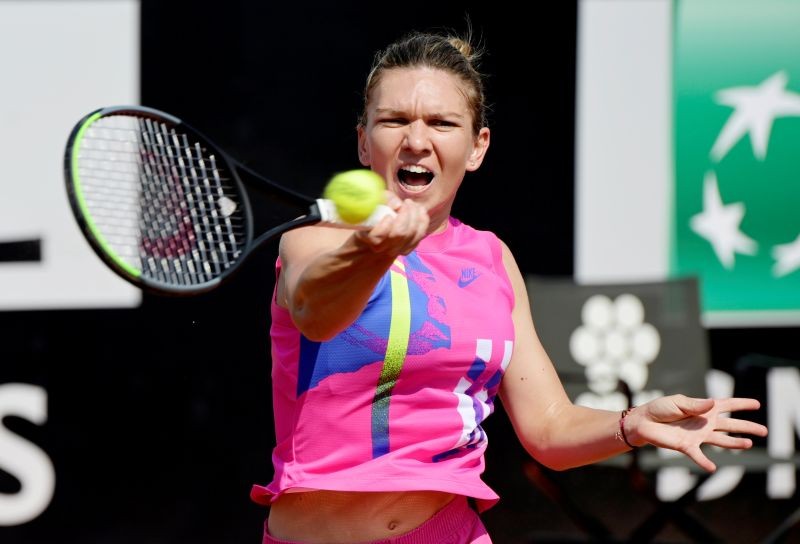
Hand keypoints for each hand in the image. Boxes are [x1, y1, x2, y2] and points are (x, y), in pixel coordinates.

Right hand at [355, 192, 428, 255]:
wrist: (376, 227)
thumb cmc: (374, 212)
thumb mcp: (375, 203)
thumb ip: (384, 200)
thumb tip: (398, 205)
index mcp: (369, 237)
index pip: (379, 237)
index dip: (385, 226)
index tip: (388, 215)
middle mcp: (383, 248)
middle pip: (399, 233)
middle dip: (406, 215)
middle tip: (406, 202)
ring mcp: (397, 250)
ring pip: (411, 234)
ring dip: (415, 215)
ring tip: (410, 203)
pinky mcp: (409, 247)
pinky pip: (420, 234)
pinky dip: (423, 220)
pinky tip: (419, 209)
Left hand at [627, 395, 767, 471]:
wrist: (643, 422)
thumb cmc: (660, 409)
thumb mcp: (677, 402)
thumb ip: (695, 405)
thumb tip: (712, 403)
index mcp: (703, 409)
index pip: (726, 405)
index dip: (741, 404)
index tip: (756, 404)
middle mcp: (704, 423)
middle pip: (730, 425)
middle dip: (747, 426)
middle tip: (764, 430)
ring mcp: (697, 435)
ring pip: (721, 440)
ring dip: (734, 443)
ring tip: (748, 444)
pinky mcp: (686, 446)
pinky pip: (698, 456)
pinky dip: (704, 462)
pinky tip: (712, 468)